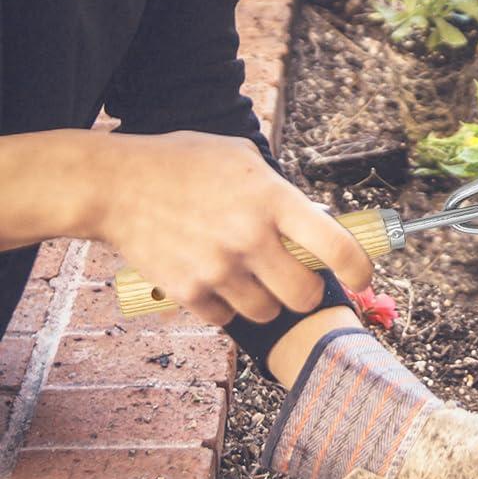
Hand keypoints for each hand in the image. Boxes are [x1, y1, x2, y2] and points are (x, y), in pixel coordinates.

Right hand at [97, 131, 371, 325]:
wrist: (114, 184)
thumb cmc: (183, 164)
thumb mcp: (242, 158)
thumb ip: (282, 192)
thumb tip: (319, 221)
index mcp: (272, 199)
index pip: (336, 247)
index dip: (359, 269)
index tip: (362, 277)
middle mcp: (250, 238)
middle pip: (305, 295)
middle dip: (306, 291)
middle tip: (296, 280)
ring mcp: (219, 268)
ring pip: (267, 313)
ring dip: (265, 301)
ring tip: (248, 275)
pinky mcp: (189, 291)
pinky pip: (226, 319)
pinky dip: (226, 307)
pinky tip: (214, 280)